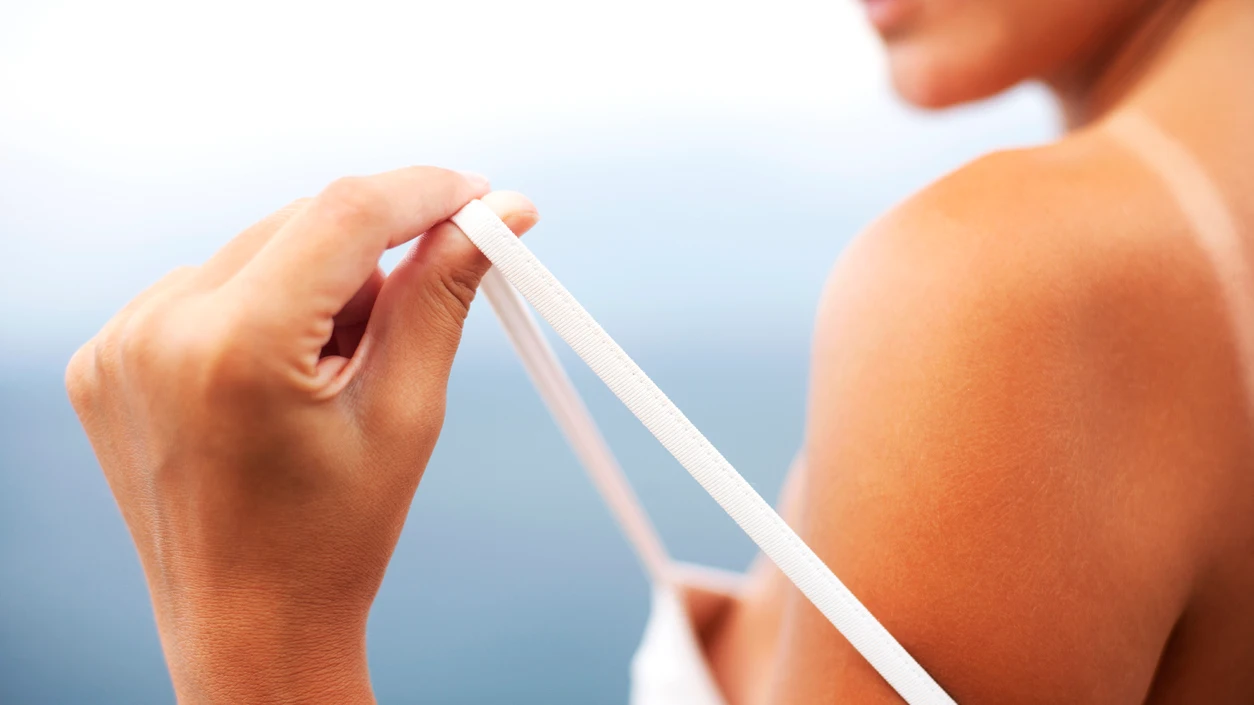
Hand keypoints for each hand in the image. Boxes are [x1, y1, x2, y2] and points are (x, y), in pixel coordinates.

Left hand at [65, 167, 538, 703]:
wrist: (248, 623)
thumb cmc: (336, 535)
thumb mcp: (407, 411)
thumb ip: (443, 296)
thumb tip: (498, 213)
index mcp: (238, 350)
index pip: (346, 213)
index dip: (424, 192)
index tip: (477, 195)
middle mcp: (161, 331)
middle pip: (301, 223)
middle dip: (377, 248)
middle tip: (429, 293)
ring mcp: (121, 342)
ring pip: (257, 249)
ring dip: (319, 281)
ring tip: (339, 372)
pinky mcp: (107, 355)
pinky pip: (209, 286)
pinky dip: (264, 305)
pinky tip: (284, 376)